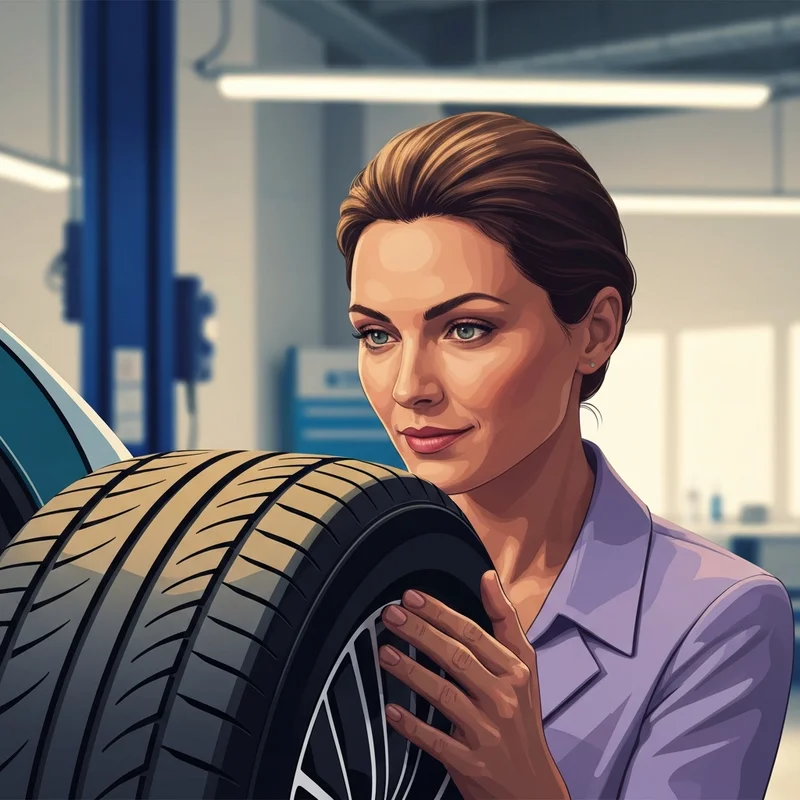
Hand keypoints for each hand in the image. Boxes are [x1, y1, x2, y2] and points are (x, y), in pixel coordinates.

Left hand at [378, 570, 569, 799]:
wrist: (532, 787)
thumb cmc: (523, 719)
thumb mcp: (525, 666)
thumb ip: (505, 620)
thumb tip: (487, 578)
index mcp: (515, 672)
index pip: (473, 634)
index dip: (440, 613)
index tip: (412, 597)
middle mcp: (503, 698)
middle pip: (457, 658)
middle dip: (420, 633)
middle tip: (391, 616)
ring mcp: (487, 732)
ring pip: (444, 696)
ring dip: (411, 672)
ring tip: (385, 653)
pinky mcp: (471, 763)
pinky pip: (436, 740)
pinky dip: (412, 726)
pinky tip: (391, 709)